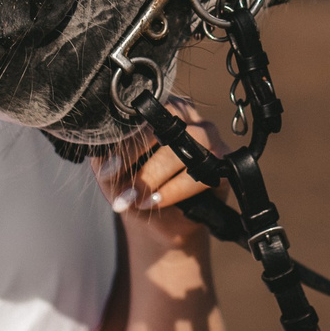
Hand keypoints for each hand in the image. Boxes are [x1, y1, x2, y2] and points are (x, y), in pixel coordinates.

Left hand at [95, 96, 224, 238]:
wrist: (160, 222)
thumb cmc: (134, 186)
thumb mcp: (112, 173)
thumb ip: (106, 162)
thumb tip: (108, 163)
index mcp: (155, 108)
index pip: (141, 112)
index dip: (125, 141)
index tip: (108, 169)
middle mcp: (184, 115)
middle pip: (167, 121)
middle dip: (142, 157)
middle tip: (126, 188)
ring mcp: (208, 136)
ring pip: (187, 145)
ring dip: (158, 174)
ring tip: (139, 199)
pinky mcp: (223, 162)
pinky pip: (202, 171)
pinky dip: (175, 190)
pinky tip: (156, 202)